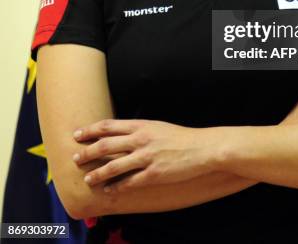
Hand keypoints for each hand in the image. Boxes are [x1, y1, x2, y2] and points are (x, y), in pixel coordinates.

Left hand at [72, 119, 216, 191]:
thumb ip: (138, 130)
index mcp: (141, 126)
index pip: (108, 126)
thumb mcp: (157, 127)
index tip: (77, 134)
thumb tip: (120, 134)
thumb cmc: (180, 137)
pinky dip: (116, 187)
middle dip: (87, 152)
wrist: (202, 148)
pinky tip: (109, 190)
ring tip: (87, 179)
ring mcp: (146, 157)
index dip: (90, 130)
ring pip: (113, 166)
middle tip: (76, 158)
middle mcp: (140, 140)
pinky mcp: (153, 174)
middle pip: (105, 145)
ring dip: (97, 174)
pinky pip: (129, 182)